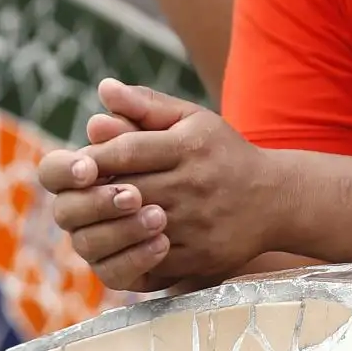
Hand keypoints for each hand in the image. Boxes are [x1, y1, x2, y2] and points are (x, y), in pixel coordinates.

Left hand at [38, 80, 276, 290]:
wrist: (275, 199)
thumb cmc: (223, 153)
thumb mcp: (192, 119)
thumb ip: (147, 105)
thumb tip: (103, 89)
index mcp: (190, 145)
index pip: (129, 149)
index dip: (95, 158)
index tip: (77, 164)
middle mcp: (195, 183)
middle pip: (127, 191)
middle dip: (95, 194)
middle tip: (76, 195)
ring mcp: (199, 223)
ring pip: (136, 229)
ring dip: (108, 226)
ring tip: (92, 220)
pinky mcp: (202, 255)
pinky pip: (154, 261)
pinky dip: (130, 254)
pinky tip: (118, 244)